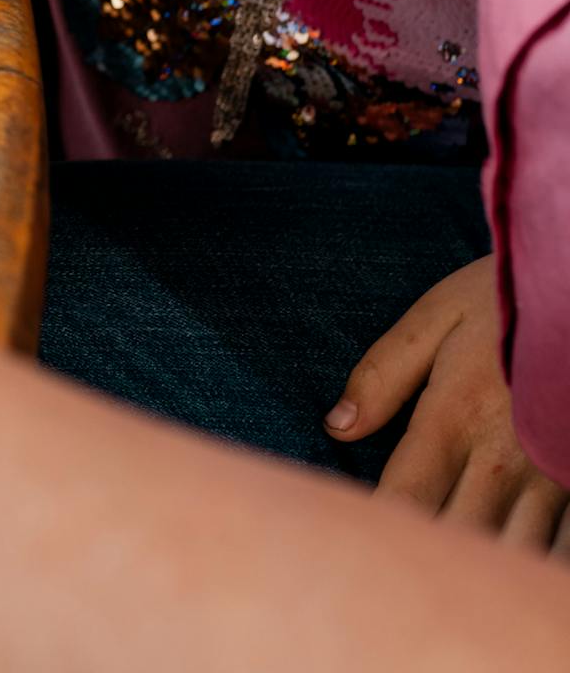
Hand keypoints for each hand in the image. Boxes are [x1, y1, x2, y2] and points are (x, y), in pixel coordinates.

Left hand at [327, 256, 568, 551]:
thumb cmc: (506, 301)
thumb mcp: (435, 317)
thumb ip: (383, 373)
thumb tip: (337, 425)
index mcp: (454, 417)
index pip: (403, 498)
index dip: (372, 530)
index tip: (346, 548)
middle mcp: (504, 460)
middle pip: (454, 538)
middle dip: (421, 564)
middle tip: (383, 579)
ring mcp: (552, 479)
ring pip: (510, 553)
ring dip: (476, 572)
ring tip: (441, 584)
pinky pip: (558, 547)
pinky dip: (530, 562)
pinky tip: (503, 569)